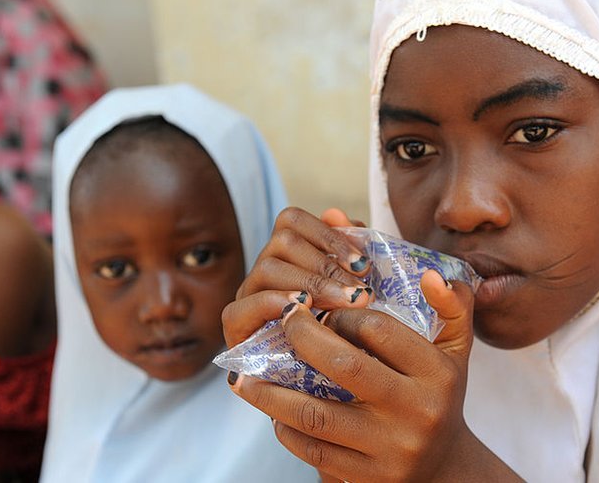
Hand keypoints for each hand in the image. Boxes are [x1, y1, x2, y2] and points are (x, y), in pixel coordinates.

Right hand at [222, 207, 370, 347]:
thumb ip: (352, 251)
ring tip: (343, 304)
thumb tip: (337, 213)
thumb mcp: (358, 289)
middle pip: (283, 241)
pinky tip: (305, 311)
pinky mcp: (235, 328)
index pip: (292, 221)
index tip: (363, 265)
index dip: (328, 235)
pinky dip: (273, 303)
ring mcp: (247, 297)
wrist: (330, 385)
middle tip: (361, 293)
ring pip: (266, 268)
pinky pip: (241, 306)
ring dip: (310, 284)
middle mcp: (264, 270)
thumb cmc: (348, 332)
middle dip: (328, 265)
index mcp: (288, 253)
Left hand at [228, 270, 518, 481]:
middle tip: (282, 321)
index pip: (379, 331)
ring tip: (247, 377)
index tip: (323, 311)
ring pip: (317, 414)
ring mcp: (390, 449)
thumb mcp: (456, 350)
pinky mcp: (367, 477)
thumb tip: (432, 275)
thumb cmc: (440, 395)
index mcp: (437, 374)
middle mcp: (417, 411)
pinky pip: (313, 451)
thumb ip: (452, 306)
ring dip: (273, 394)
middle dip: (303, 339)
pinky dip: (286, 429)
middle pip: (345, 366)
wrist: (443, 468)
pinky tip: (273, 412)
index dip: (343, 315)